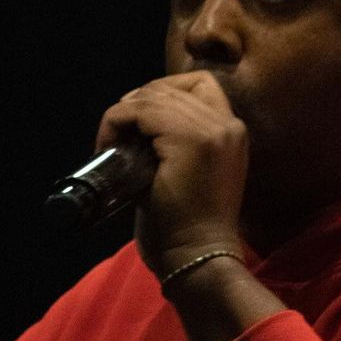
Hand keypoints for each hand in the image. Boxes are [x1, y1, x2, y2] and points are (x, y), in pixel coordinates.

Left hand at [94, 72, 248, 274]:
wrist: (197, 255)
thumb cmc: (188, 224)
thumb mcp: (191, 173)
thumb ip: (178, 143)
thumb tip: (140, 124)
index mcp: (232, 132)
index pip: (200, 85)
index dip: (164, 93)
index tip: (140, 123)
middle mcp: (228, 124)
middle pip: (173, 86)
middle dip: (139, 102)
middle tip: (118, 132)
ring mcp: (210, 130)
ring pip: (153, 95)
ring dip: (123, 114)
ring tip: (111, 141)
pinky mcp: (188, 139)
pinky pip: (140, 110)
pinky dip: (116, 121)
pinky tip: (108, 145)